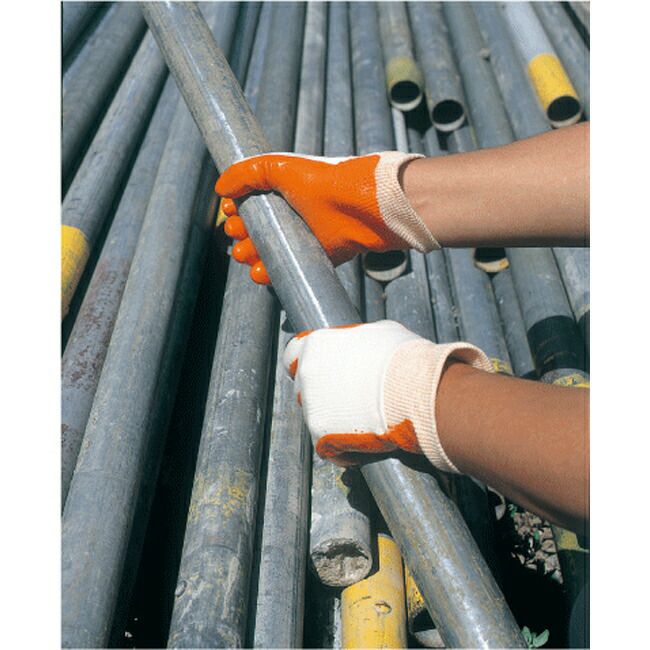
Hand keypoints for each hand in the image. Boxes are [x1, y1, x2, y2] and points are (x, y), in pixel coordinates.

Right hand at [215, 152, 438, 283]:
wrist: (361, 205)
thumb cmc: (324, 181)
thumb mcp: (279, 167)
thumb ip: (246, 172)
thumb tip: (220, 188)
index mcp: (282, 191)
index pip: (250, 203)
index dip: (236, 210)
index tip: (231, 212)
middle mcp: (291, 214)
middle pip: (255, 230)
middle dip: (240, 234)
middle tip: (238, 233)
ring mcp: (303, 236)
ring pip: (268, 252)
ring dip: (251, 256)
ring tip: (246, 255)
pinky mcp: (316, 256)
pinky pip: (289, 268)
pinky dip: (272, 274)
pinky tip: (262, 273)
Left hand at [283, 320, 492, 469]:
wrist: (416, 391)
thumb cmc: (403, 359)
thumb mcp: (381, 333)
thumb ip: (359, 340)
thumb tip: (363, 344)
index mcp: (316, 345)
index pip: (293, 354)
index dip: (309, 363)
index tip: (324, 372)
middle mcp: (307, 374)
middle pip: (304, 388)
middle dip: (322, 395)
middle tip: (350, 401)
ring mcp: (311, 406)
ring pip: (316, 418)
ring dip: (335, 422)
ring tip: (365, 423)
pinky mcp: (321, 435)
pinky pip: (329, 447)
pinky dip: (344, 450)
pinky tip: (366, 447)